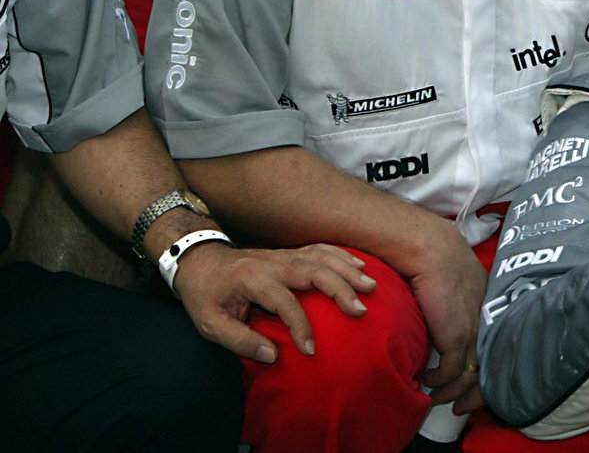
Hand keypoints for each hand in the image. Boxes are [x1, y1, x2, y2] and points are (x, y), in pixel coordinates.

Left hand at [173, 242, 376, 362]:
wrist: (200, 260)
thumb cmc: (206, 295)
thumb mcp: (210, 324)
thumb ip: (239, 341)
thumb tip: (273, 356)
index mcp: (253, 280)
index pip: (285, 303)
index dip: (300, 327)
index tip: (310, 350)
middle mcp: (273, 263)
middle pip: (314, 272)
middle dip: (340, 290)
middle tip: (360, 309)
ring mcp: (284, 255)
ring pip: (323, 258)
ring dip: (348, 270)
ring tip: (370, 286)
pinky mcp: (290, 253)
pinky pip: (322, 249)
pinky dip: (342, 255)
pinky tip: (360, 265)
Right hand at [405, 224, 488, 415]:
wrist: (431, 248)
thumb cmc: (439, 259)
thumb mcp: (459, 283)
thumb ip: (461, 302)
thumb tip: (448, 318)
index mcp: (491, 307)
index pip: (497, 347)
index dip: (486, 370)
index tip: (472, 385)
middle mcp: (488, 321)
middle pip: (490, 366)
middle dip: (475, 392)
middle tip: (460, 405)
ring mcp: (474, 330)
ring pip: (471, 374)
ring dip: (452, 390)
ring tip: (437, 395)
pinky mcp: (456, 336)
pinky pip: (452, 370)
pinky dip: (439, 380)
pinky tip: (428, 378)